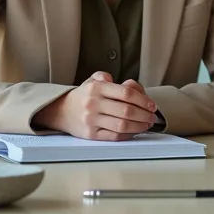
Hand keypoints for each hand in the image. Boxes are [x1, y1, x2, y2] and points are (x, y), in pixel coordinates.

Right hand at [32, 71, 157, 140]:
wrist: (60, 111)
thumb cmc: (83, 96)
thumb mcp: (92, 80)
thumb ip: (107, 76)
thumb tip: (124, 83)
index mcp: (96, 88)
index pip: (126, 93)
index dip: (143, 100)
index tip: (152, 105)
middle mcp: (93, 103)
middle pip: (127, 111)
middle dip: (144, 115)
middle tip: (153, 116)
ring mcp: (91, 120)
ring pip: (122, 125)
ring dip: (139, 126)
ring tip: (147, 124)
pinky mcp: (90, 134)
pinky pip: (114, 136)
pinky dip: (128, 135)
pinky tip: (135, 131)